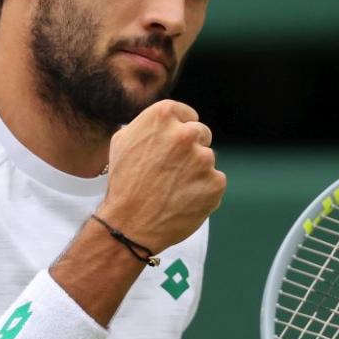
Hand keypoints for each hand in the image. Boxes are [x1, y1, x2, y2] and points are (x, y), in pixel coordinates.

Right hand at [96, 100, 225, 252]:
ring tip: (173, 189)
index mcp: (163, 117)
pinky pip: (214, 181)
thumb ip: (148, 125)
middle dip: (191, 149)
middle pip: (201, 134)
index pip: (187, 115)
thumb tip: (165, 123)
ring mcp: (203, 159)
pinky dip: (203, 190)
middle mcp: (186, 134)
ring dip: (196, 171)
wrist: (129, 224)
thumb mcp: (123, 140)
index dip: (180, 130)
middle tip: (173, 170)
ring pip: (207, 160)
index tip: (174, 144)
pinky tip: (183, 199)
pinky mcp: (215, 183)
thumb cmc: (123, 183)